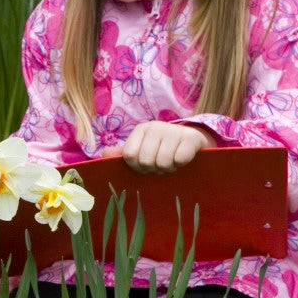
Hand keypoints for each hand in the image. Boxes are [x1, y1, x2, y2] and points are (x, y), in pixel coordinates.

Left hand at [100, 122, 216, 173]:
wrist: (192, 141)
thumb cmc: (162, 148)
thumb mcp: (142, 149)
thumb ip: (123, 153)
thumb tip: (104, 155)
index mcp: (141, 130)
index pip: (129, 156)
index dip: (136, 167)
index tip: (144, 166)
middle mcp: (155, 127)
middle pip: (145, 162)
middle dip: (153, 169)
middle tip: (160, 165)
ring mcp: (173, 131)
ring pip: (162, 163)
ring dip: (168, 169)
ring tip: (171, 162)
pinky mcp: (191, 138)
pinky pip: (180, 160)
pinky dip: (181, 165)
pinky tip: (182, 159)